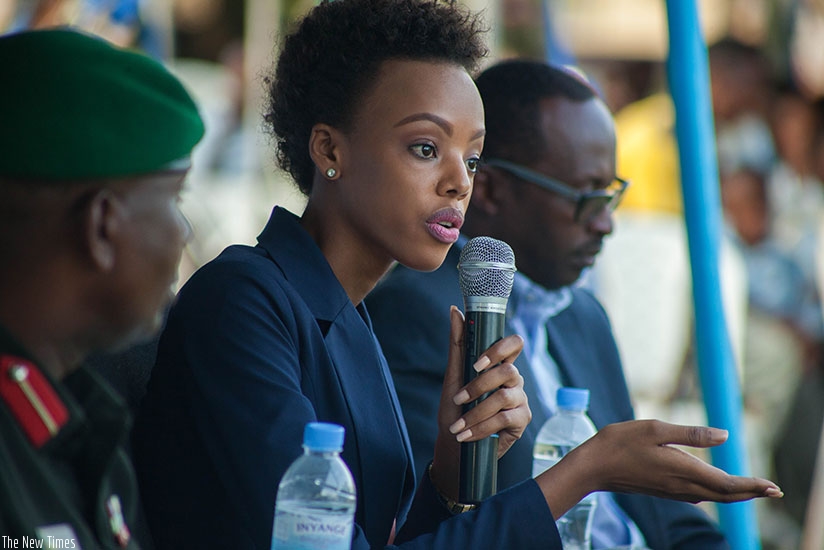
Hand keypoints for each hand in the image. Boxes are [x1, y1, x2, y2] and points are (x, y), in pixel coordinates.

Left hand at [430, 306, 530, 498]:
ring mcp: (520, 399)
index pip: (513, 344)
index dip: (500, 349)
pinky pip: (505, 419)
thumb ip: (458, 344)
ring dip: (475, 412)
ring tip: (457, 425)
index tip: (477, 363)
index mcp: (498, 365)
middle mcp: (513, 380)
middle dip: (479, 386)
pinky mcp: (522, 420)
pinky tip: (466, 435)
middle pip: (508, 371)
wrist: (455, 444)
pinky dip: (481, 428)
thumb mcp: (453, 376)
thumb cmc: (455, 408)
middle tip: (458, 399)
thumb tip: (454, 310)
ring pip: (504, 397)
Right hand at [536, 419, 782, 519]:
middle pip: (724, 495)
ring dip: (734, 494)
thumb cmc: (620, 443)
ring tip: (752, 488)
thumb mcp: (655, 428)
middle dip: (750, 492)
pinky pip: (698, 495)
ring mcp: (672, 490)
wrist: (593, 467)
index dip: (752, 486)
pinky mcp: (664, 490)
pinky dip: (715, 493)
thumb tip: (725, 436)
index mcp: (683, 470)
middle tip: (772, 490)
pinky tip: (716, 487)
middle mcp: (681, 485)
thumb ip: (691, 434)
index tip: (773, 487)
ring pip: (712, 497)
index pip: (727, 484)